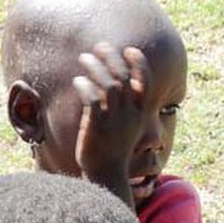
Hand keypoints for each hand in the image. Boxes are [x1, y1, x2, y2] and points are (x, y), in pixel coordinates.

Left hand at [72, 43, 150, 189]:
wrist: (106, 176)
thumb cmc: (114, 151)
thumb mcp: (128, 129)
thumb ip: (127, 109)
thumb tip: (119, 88)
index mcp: (141, 114)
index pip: (146, 81)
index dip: (139, 63)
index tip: (128, 49)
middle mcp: (130, 115)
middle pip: (123, 76)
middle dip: (111, 57)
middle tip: (99, 46)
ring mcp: (113, 120)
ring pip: (107, 84)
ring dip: (95, 66)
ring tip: (84, 58)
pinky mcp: (96, 127)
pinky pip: (91, 99)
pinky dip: (84, 86)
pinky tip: (77, 80)